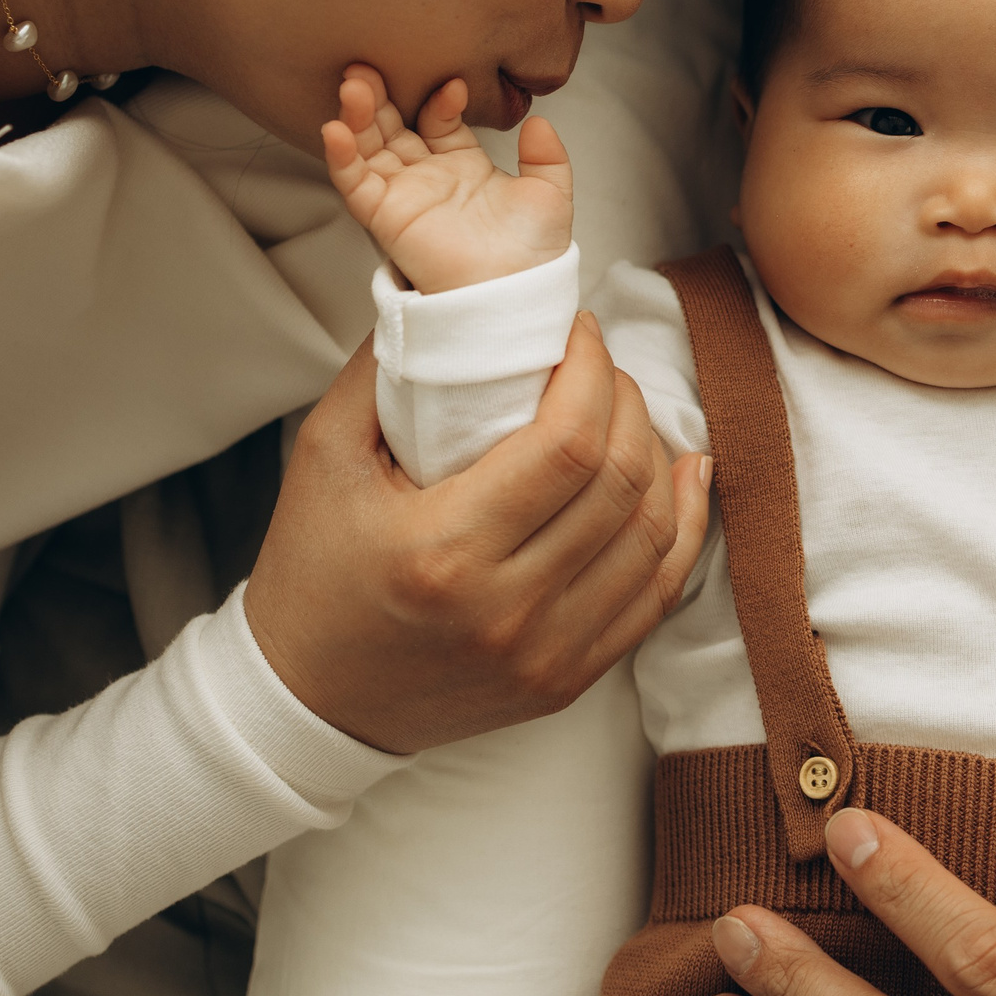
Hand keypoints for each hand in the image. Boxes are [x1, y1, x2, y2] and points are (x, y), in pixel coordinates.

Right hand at [242, 318, 711, 754]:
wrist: (309, 700)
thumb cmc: (312, 573)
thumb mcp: (323, 456)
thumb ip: (384, 368)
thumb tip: (449, 295)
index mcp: (443, 550)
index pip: (568, 445)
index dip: (592, 373)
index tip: (579, 333)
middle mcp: (506, 610)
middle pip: (621, 482)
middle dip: (627, 400)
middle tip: (600, 367)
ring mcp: (546, 654)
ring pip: (653, 534)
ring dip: (659, 456)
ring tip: (630, 412)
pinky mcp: (568, 680)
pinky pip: (656, 595)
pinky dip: (682, 526)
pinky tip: (685, 476)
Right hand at [321, 62, 573, 293]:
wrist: (517, 292)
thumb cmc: (533, 254)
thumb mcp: (550, 195)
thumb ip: (547, 157)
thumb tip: (540, 122)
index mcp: (463, 167)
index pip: (439, 119)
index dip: (441, 100)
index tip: (454, 85)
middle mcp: (428, 178)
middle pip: (393, 126)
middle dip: (381, 96)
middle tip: (371, 64)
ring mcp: (403, 196)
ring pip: (368, 147)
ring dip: (357, 116)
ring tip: (354, 85)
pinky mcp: (384, 218)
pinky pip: (354, 185)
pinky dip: (341, 158)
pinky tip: (336, 130)